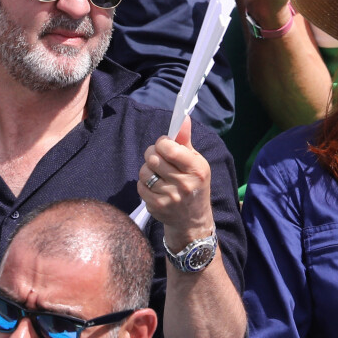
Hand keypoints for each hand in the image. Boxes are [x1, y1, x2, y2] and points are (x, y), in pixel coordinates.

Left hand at [138, 116, 213, 250]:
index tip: (165, 145)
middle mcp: (184, 184)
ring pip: (144, 172)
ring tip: (157, 173)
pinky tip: (155, 186)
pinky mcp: (157, 207)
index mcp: (196, 169)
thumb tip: (183, 118)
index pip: (169, 148)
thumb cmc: (194, 183)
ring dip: (148, 169)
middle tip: (159, 157)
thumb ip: (185, 140)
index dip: (162, 143)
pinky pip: (140, 186)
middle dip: (152, 153)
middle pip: (153, 158)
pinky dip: (144, 183)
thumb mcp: (195, 162)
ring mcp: (169, 197)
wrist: (192, 219)